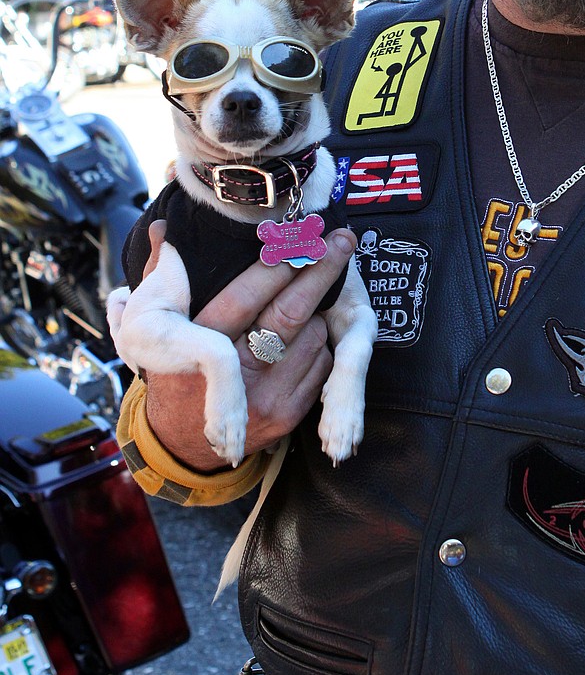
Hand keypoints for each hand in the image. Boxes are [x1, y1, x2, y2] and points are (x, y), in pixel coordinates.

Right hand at [143, 224, 356, 469]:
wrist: (179, 445)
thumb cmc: (172, 372)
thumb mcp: (154, 330)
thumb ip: (161, 276)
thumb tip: (165, 229)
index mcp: (198, 348)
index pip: (245, 299)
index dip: (277, 266)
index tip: (301, 237)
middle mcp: (235, 376)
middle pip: (289, 315)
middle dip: (319, 272)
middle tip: (340, 241)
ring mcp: (265, 400)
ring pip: (313, 338)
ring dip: (317, 311)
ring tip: (308, 297)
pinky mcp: (287, 417)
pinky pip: (322, 366)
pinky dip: (320, 344)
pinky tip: (306, 334)